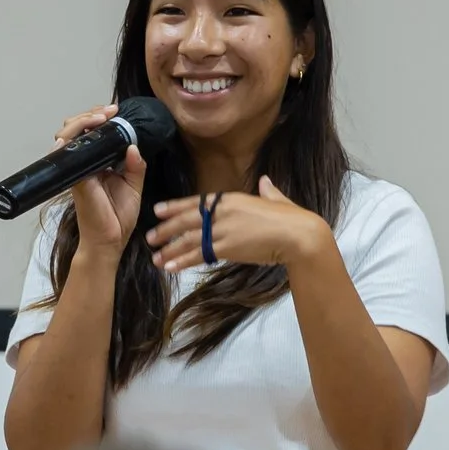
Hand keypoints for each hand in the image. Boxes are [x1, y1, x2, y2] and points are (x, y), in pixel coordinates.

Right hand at [54, 103, 145, 256]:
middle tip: (109, 111)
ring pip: (66, 136)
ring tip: (99, 118)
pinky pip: (66, 156)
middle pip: (74, 129)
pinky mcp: (74, 178)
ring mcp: (76, 170)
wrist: (109, 241)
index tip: (116, 111)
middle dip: (89, 114)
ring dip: (81, 121)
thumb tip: (134, 146)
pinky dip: (68, 140)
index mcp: (98, 163)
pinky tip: (81, 132)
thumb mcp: (134, 186)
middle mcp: (84, 164)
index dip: (99, 118)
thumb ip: (136, 166)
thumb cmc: (118, 218)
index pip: (91, 133)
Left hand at [148, 177, 331, 274]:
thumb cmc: (291, 218)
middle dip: (166, 229)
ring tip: (155, 257)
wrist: (298, 235)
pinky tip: (170, 267)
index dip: (175, 207)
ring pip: (189, 239)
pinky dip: (183, 261)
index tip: (158, 210)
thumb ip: (267, 191)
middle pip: (187, 220)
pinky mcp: (228, 247)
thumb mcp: (276, 199)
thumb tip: (265, 181)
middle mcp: (224, 211)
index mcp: (232, 199)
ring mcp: (224, 229)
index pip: (196, 202)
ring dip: (170, 248)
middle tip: (149, 237)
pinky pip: (199, 254)